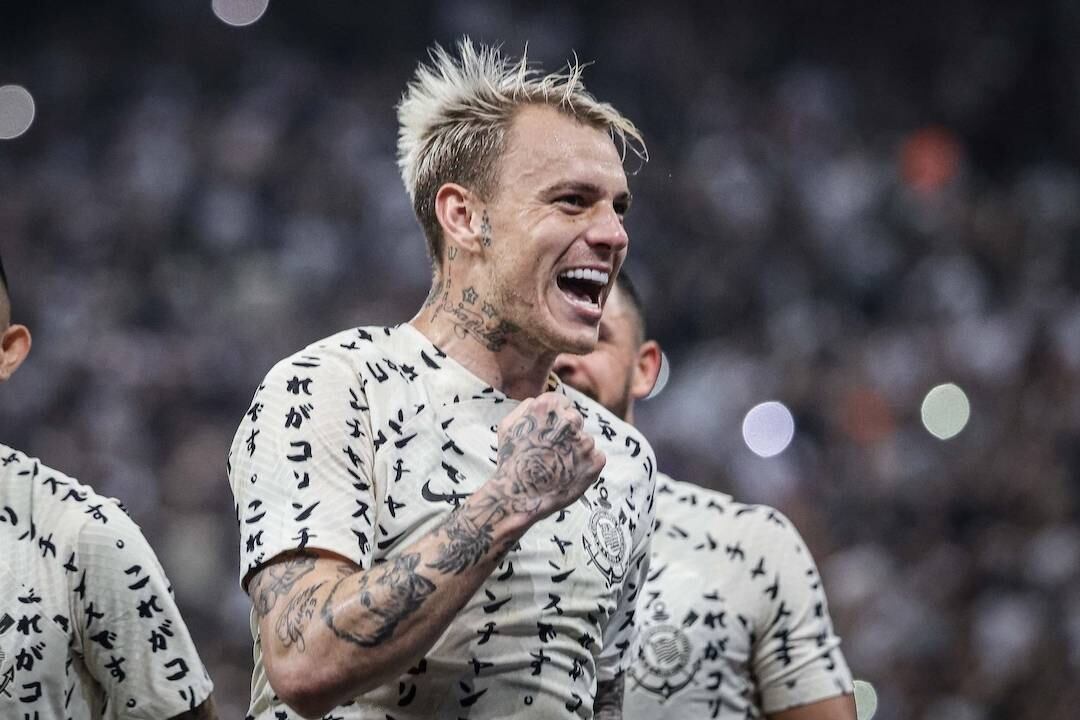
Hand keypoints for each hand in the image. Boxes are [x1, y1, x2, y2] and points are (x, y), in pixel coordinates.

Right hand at [484, 392, 605, 521]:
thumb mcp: (507, 425)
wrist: (519, 496)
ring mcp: (585, 441)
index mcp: (549, 406)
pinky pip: (596, 458)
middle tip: (552, 453)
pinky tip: (569, 475)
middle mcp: (570, 419)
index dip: (555, 419)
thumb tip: (540, 401)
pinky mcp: (595, 461)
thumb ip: (526, 407)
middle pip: (575, 420)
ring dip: (575, 451)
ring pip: (585, 441)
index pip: (562, 403)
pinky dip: (585, 466)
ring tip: (557, 467)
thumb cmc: (510, 461)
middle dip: (566, 434)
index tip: (549, 433)